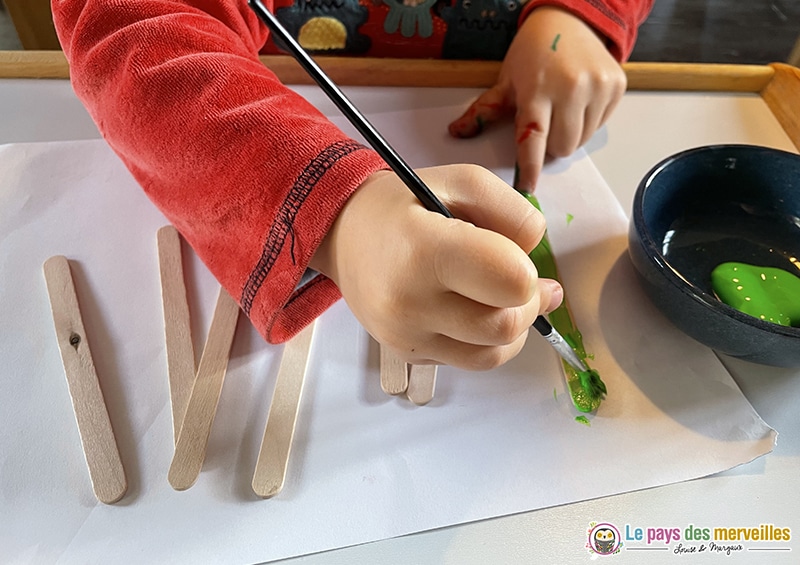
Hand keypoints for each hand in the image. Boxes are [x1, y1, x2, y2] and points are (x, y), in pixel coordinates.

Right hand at [310, 165, 562, 369]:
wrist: (344, 234)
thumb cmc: (404, 205)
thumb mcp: (461, 181)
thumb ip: (513, 211)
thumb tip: (536, 260)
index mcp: (423, 250)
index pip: (510, 282)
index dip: (526, 270)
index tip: (512, 255)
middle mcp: (410, 302)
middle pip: (505, 325)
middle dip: (526, 302)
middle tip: (516, 278)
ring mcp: (406, 335)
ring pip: (494, 354)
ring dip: (513, 326)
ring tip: (502, 297)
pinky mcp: (408, 354)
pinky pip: (471, 362)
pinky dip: (487, 342)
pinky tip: (478, 313)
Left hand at [448, 6, 626, 191]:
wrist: (569, 20)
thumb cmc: (534, 53)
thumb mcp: (506, 81)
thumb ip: (484, 110)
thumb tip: (457, 133)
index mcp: (537, 90)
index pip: (534, 139)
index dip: (531, 167)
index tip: (528, 186)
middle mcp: (571, 88)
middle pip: (562, 147)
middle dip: (551, 144)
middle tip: (545, 123)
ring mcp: (597, 87)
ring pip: (582, 140)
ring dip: (570, 134)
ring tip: (562, 109)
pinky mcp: (616, 86)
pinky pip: (600, 125)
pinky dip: (588, 121)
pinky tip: (579, 100)